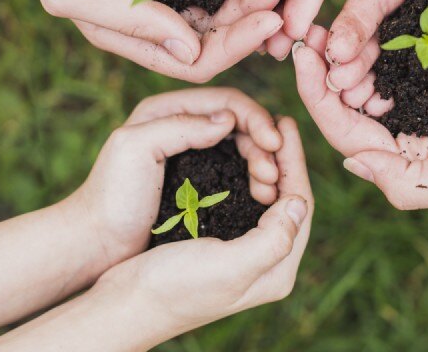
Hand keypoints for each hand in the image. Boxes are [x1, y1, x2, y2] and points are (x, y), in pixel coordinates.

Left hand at [64, 87, 286, 269]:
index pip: (226, 100)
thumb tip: (228, 119)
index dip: (254, 118)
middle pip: (239, 123)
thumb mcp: (136, 150)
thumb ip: (180, 126)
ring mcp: (192, 153)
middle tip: (273, 174)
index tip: (273, 144)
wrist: (95, 243)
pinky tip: (262, 194)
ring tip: (269, 188)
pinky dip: (253, 178)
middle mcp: (183, 125)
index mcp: (167, 109)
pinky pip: (236, 170)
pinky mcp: (199, 180)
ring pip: (241, 147)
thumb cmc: (111, 197)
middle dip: (263, 143)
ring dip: (261, 162)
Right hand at [87, 116, 312, 344]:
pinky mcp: (221, 246)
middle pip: (288, 200)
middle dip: (283, 159)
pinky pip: (245, 203)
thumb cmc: (173, 288)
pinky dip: (243, 176)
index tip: (285, 122)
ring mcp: (244, 255)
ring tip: (257, 136)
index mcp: (277, 270)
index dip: (295, 161)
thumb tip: (300, 202)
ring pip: (268, 199)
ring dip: (264, 165)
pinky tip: (234, 156)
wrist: (126, 305)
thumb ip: (273, 239)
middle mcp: (267, 264)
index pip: (301, 204)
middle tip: (273, 123)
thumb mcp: (229, 266)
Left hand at [294, 24, 427, 210]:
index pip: (350, 137)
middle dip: (327, 75)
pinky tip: (371, 21)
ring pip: (377, 85)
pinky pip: (408, 63)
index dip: (317, 99)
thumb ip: (405, 183)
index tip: (299, 57)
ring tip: (331, 26)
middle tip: (307, 35)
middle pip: (356, 110)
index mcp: (419, 170)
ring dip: (351, 58)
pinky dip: (385, 45)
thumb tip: (350, 164)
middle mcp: (423, 144)